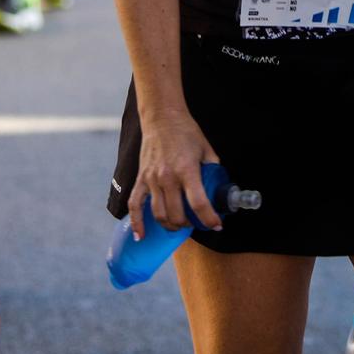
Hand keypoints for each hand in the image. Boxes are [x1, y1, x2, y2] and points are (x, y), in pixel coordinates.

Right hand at [127, 107, 223, 237]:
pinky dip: (136, 223)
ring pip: (159, 214)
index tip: (216, 225)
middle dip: (189, 225)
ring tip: (178, 225)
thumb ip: (213, 169)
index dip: (209, 219)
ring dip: (170, 225)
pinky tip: (140, 236)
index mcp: (187, 170)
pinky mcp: (141, 178)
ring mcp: (152, 179)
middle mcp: (168, 177)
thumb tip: (219, 187)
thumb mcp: (206, 149)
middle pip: (177, 214)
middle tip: (196, 223)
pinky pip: (135, 204)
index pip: (199, 203)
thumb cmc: (185, 131)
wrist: (162, 117)